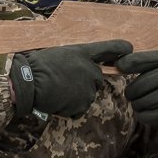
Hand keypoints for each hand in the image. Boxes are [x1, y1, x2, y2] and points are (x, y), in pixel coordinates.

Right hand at [11, 39, 131, 118]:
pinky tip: (56, 101)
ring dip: (75, 98)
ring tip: (56, 92)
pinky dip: (69, 109)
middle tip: (63, 83)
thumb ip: (75, 61)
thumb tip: (82, 69)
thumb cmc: (36, 67)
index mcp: (82, 53)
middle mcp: (90, 69)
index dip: (120, 48)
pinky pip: (79, 109)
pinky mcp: (83, 103)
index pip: (108, 48)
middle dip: (85, 83)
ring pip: (87, 96)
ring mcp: (88, 87)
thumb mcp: (58, 55)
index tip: (129, 49)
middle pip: (97, 80)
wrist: (28, 83)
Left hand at [116, 49, 157, 122]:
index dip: (129, 63)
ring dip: (137, 105)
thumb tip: (137, 69)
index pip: (147, 58)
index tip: (118, 66)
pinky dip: (146, 116)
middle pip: (144, 83)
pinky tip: (142, 115)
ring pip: (149, 100)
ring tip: (137, 105)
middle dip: (132, 91)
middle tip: (130, 95)